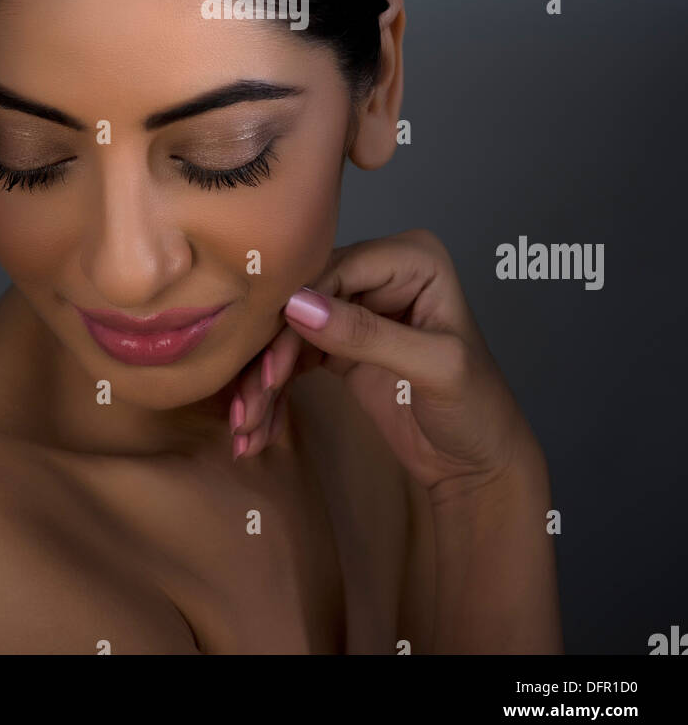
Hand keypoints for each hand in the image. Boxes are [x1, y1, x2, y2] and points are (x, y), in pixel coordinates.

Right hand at [228, 230, 542, 496]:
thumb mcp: (432, 369)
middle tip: (247, 404)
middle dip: (272, 353)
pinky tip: (256, 425)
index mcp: (413, 259)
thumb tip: (299, 306)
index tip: (270, 364)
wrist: (479, 466)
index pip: (337, 270)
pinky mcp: (339, 343)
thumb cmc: (477, 411)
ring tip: (246, 425)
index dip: (296, 312)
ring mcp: (358, 307)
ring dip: (264, 378)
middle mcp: (381, 273)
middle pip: (305, 298)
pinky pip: (293, 356)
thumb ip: (367, 336)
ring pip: (291, 329)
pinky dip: (273, 391)